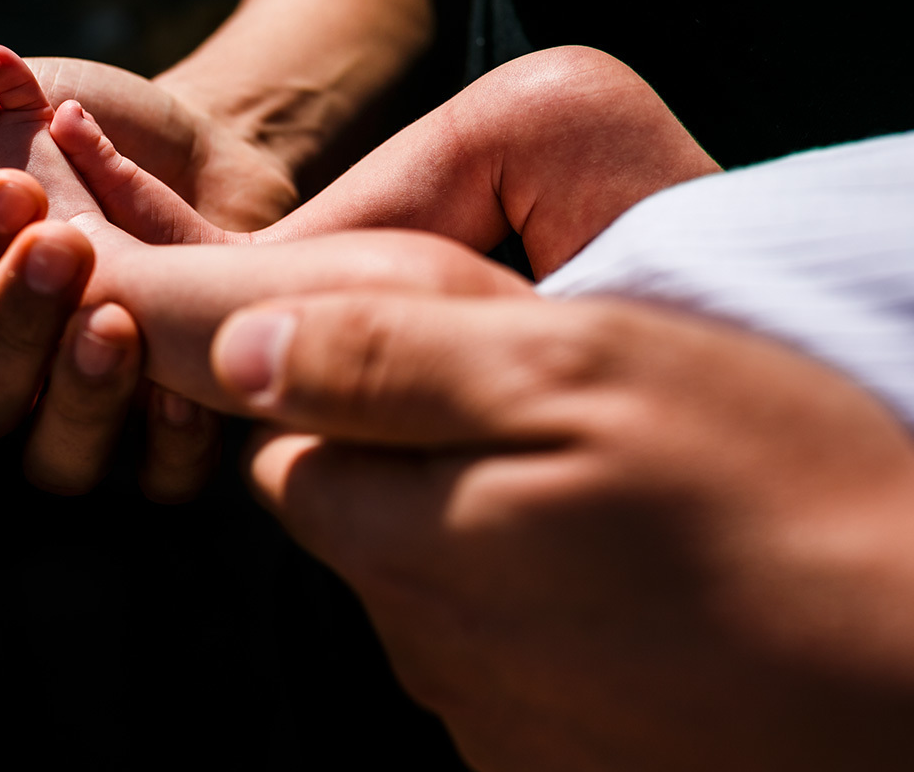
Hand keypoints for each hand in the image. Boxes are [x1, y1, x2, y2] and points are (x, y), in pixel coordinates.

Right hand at [0, 57, 294, 499]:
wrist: (201, 158)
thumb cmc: (82, 137)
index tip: (12, 189)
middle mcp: (4, 375)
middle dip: (11, 326)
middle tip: (65, 246)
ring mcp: (85, 415)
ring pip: (55, 458)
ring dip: (79, 397)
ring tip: (116, 322)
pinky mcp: (168, 435)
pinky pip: (160, 476)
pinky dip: (170, 444)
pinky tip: (187, 388)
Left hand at [210, 290, 913, 769]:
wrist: (909, 682)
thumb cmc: (760, 494)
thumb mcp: (571, 370)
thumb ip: (384, 362)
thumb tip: (238, 353)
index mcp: (404, 535)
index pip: (289, 448)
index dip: (337, 384)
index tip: (414, 353)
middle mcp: (423, 640)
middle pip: (350, 519)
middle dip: (396, 456)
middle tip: (527, 410)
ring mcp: (487, 709)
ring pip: (424, 586)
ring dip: (473, 528)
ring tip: (594, 497)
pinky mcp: (548, 751)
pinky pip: (496, 653)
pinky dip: (533, 606)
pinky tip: (623, 582)